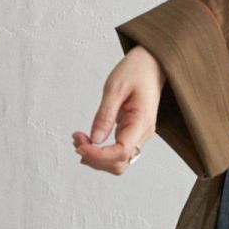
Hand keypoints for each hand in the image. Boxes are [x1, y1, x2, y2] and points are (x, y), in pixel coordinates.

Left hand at [73, 46, 161, 174]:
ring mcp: (139, 136)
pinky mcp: (132, 134)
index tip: (79, 144)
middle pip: (119, 164)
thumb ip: (105, 115)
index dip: (98, 155)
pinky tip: (88, 143)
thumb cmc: (136, 71)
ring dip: (96, 158)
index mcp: (141, 122)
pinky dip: (101, 153)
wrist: (152, 64)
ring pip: (118, 163)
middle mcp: (143, 134)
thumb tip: (94, 139)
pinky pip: (117, 153)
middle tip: (76, 139)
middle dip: (94, 158)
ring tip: (79, 140)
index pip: (121, 152)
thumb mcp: (115, 88)